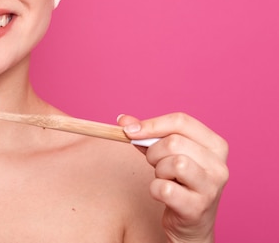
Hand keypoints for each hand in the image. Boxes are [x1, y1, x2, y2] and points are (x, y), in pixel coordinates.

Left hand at [118, 113, 228, 242]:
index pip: (181, 121)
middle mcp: (219, 165)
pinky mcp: (198, 208)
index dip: (151, 124)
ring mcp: (211, 188)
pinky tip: (162, 194)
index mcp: (215, 145)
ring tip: (163, 178)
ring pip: (174, 163)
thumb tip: (123, 119)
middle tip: (154, 164)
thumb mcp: (166, 152)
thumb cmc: (178, 181)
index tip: (128, 130)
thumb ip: (146, 134)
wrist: (191, 222)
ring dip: (158, 170)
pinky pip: (164, 189)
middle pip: (174, 142)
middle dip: (153, 152)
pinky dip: (155, 189)